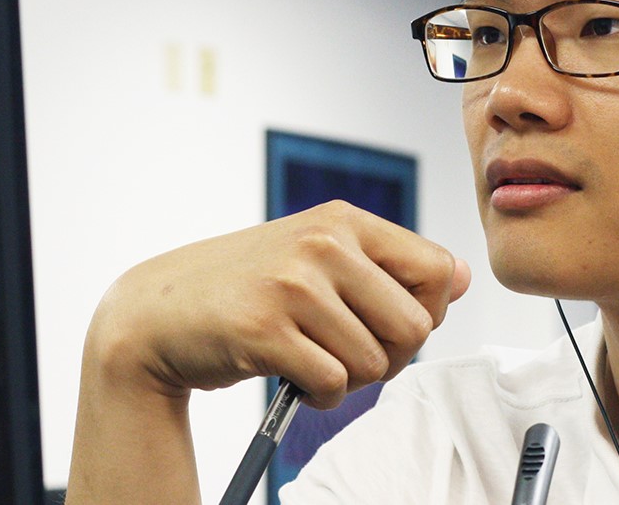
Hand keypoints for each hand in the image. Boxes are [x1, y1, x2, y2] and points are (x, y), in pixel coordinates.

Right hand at [84, 200, 470, 408]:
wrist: (157, 313)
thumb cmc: (245, 289)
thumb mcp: (317, 257)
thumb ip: (387, 265)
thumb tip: (462, 276)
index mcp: (342, 221)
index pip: (437, 271)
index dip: (426, 312)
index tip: (386, 322)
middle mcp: (321, 244)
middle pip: (416, 327)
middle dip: (391, 358)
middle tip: (350, 355)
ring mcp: (292, 285)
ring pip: (376, 362)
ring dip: (351, 381)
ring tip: (314, 362)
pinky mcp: (264, 330)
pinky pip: (333, 385)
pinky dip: (321, 397)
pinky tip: (294, 378)